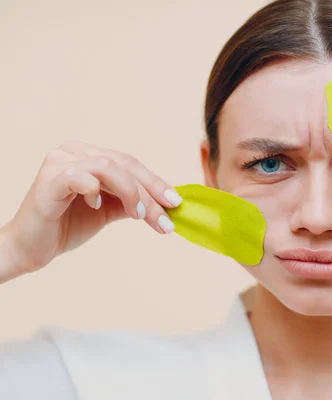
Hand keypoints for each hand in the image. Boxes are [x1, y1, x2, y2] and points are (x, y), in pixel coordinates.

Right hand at [1, 140, 181, 282]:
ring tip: (138, 215)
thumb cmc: (67, 226)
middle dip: (150, 192)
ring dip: (131, 192)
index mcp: (89, 155)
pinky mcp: (49, 179)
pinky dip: (96, 191)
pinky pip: (81, 177)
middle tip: (166, 217)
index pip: (131, 164)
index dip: (156, 182)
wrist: (30, 248)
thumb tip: (166, 203)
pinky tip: (98, 207)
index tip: (176, 202)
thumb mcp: (109, 211)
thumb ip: (132, 201)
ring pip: (110, 168)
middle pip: (125, 165)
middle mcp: (74, 151)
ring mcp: (60, 162)